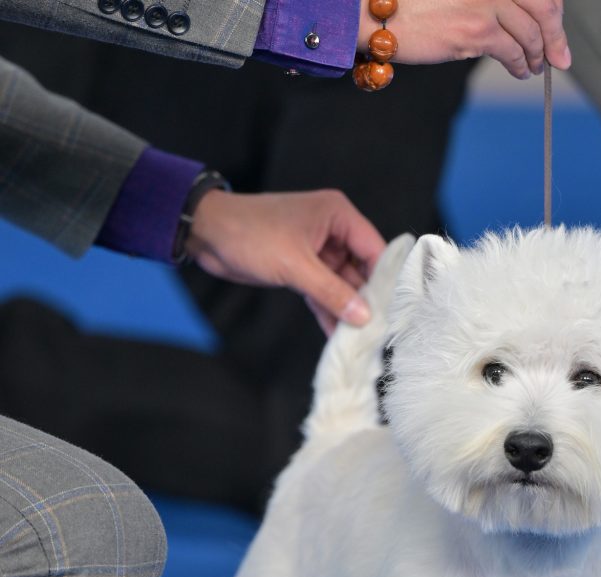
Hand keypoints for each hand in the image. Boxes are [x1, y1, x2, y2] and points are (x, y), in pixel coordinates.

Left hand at [187, 189, 385, 333]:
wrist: (207, 234)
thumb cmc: (249, 233)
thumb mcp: (295, 264)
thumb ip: (331, 292)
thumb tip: (363, 315)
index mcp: (337, 215)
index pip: (374, 248)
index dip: (385, 278)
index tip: (393, 308)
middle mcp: (332, 231)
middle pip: (361, 269)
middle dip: (366, 299)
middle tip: (378, 329)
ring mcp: (317, 251)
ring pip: (341, 285)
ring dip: (347, 310)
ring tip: (359, 338)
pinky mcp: (301, 268)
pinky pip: (323, 292)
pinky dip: (328, 311)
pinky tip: (336, 334)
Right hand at [358, 0, 570, 79]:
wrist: (382, 12)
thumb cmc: (413, 2)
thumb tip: (516, 18)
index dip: (553, 11)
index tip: (556, 30)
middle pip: (544, 6)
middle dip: (555, 36)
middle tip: (559, 57)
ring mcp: (488, 1)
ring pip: (531, 32)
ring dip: (537, 54)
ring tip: (534, 66)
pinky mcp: (478, 29)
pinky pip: (513, 51)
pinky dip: (522, 64)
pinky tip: (521, 70)